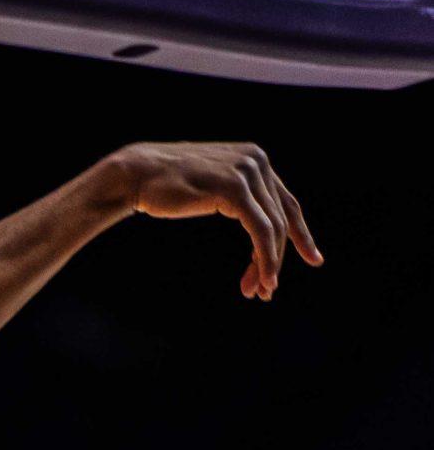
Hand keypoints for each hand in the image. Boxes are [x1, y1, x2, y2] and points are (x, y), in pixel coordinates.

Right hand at [110, 142, 320, 300]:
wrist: (136, 175)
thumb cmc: (166, 187)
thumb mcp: (212, 189)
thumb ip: (237, 197)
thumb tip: (256, 220)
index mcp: (255, 159)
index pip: (286, 203)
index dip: (301, 234)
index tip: (313, 259)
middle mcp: (257, 161)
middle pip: (281, 219)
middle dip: (276, 259)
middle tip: (267, 290)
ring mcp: (247, 172)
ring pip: (273, 228)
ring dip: (268, 264)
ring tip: (261, 290)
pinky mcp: (234, 188)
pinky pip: (260, 230)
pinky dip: (264, 257)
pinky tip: (263, 278)